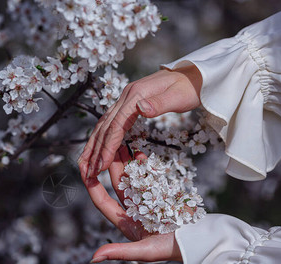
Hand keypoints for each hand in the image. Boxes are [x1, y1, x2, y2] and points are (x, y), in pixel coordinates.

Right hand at [78, 65, 201, 178]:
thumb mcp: (180, 96)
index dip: (108, 146)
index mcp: (136, 94)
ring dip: (94, 144)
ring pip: (104, 124)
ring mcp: (126, 99)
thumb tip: (141, 108)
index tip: (102, 165)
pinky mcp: (129, 103)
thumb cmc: (190, 88)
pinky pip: (111, 122)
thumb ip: (160, 103)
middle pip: (105, 125)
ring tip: (86, 164)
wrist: (193, 74)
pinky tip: (98, 148)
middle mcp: (127, 96)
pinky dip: (102, 137)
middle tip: (89, 172)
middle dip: (96, 149)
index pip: (116, 124)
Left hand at [80, 145, 181, 262]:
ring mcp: (148, 200)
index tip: (85, 171)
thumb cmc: (172, 250)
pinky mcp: (162, 193)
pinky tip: (139, 152)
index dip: (93, 188)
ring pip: (133, 177)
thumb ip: (120, 253)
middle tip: (107, 149)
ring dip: (127, 162)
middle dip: (112, 167)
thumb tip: (93, 258)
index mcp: (126, 223)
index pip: (103, 202)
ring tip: (121, 144)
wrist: (200, 240)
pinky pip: (149, 176)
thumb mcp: (144, 252)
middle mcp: (135, 210)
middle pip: (118, 185)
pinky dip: (144, 165)